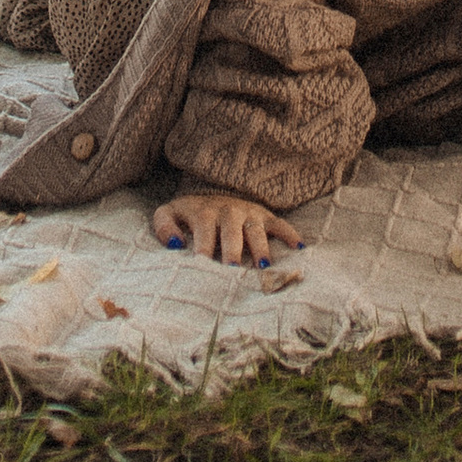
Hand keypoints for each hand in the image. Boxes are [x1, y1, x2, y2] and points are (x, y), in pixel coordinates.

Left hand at [152, 183, 304, 266]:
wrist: (213, 190)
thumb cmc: (190, 213)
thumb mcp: (170, 212)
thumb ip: (164, 226)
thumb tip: (174, 244)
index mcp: (204, 212)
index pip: (204, 231)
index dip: (203, 248)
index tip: (202, 266)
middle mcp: (228, 211)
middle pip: (231, 232)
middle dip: (232, 251)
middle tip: (233, 271)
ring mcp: (248, 213)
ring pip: (255, 230)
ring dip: (259, 247)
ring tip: (263, 266)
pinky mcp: (264, 215)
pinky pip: (279, 224)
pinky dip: (289, 234)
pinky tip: (297, 248)